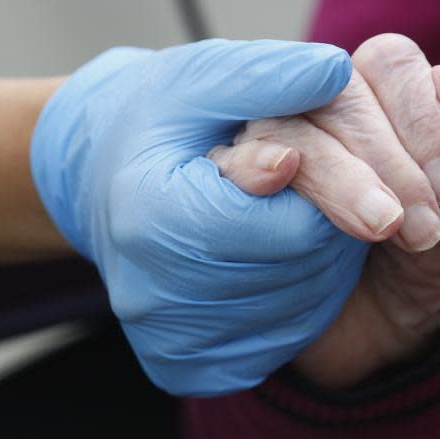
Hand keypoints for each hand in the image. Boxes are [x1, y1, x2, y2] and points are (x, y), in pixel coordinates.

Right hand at [30, 39, 371, 395]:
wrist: (103, 178)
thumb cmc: (160, 119)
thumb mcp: (207, 76)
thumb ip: (269, 76)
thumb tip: (335, 73)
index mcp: (152, 216)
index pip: (289, 226)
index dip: (328, 187)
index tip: (328, 163)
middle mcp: (151, 293)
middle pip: (300, 269)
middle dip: (329, 221)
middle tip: (310, 186)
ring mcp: (167, 338)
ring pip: (301, 311)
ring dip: (322, 261)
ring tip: (289, 215)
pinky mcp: (184, 366)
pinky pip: (280, 344)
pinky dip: (298, 302)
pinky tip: (274, 260)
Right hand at [211, 34, 439, 387]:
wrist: (388, 337)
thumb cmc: (430, 261)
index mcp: (382, 98)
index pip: (388, 63)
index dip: (420, 113)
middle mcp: (322, 111)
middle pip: (336, 96)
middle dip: (384, 156)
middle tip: (419, 226)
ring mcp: (273, 149)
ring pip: (283, 128)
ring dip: (335, 174)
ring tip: (381, 227)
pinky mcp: (235, 195)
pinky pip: (230, 169)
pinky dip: (254, 170)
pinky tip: (277, 178)